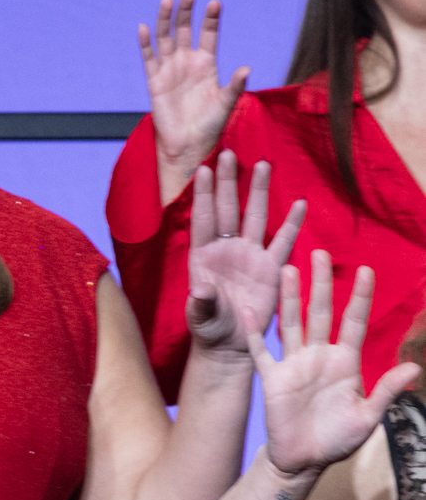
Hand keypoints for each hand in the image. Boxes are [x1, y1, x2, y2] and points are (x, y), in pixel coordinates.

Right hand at [139, 0, 248, 182]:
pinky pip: (149, 58)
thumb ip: (235, 86)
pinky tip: (144, 27)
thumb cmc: (210, 125)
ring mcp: (169, 70)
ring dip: (165, 19)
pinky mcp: (154, 81)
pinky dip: (145, 43)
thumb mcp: (227, 104)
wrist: (188, 144)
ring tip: (167, 0)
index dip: (211, 19)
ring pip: (166, 38)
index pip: (208, 35)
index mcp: (207, 64)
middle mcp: (187, 62)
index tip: (215, 2)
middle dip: (187, 11)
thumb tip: (247, 69)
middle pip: (185, 30)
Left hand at [184, 152, 303, 356]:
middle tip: (228, 153)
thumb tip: (199, 291)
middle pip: (228, 209)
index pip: (204, 219)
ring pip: (256, 217)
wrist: (230, 345)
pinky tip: (299, 203)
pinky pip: (284, 241)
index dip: (203, 195)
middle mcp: (226, 250)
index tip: (202, 169)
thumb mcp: (201, 317)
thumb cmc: (210, 329)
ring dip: (258, 192)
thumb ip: (200, 304)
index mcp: (203, 257)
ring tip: (263, 164)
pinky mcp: (271, 268)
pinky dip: (292, 223)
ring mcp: (250, 256)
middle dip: (228, 182)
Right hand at [249, 251, 421, 476]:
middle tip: (319, 254)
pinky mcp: (273, 378)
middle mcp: (320, 356)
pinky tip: (247, 311)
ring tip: (287, 269)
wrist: (304, 460)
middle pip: (320, 312)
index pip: (354, 322)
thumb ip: (385, 391)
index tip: (365, 270)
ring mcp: (294, 364)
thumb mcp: (368, 417)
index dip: (360, 298)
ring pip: (291, 323)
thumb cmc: (339, 439)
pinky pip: (261, 351)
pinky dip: (254, 332)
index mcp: (346, 362)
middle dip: (320, 283)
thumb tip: (413, 367)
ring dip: (289, 297)